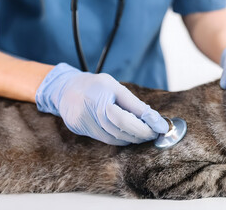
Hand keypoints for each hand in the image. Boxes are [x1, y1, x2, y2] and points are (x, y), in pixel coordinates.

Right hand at [35, 63, 167, 145]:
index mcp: (101, 95)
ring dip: (132, 138)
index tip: (161, 127)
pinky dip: (120, 139)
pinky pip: (105, 139)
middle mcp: (90, 109)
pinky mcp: (80, 129)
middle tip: (155, 133)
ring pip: (114, 138)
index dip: (146, 124)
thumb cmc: (94, 85)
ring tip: (144, 135)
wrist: (64, 88)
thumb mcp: (115, 86)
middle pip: (121, 129)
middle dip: (142, 133)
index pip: (127, 117)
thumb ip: (133, 103)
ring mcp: (83, 121)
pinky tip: (128, 136)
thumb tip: (153, 119)